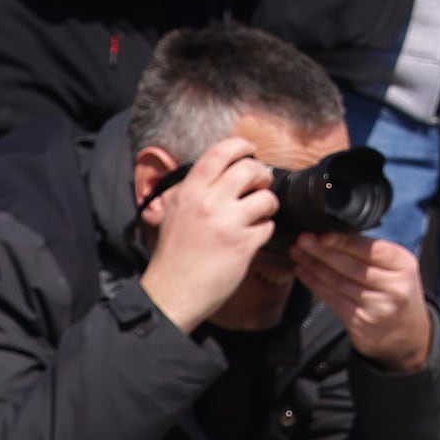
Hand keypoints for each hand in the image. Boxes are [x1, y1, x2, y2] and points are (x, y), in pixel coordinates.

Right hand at [139, 136, 276, 333]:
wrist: (171, 293)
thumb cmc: (173, 255)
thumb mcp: (173, 212)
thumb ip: (193, 190)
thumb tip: (218, 171)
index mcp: (190, 192)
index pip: (220, 153)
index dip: (241, 146)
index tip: (250, 150)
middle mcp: (209, 203)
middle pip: (250, 170)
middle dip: (262, 175)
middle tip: (260, 185)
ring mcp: (228, 224)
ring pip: (266, 197)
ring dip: (267, 204)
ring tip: (258, 214)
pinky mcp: (243, 245)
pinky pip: (268, 226)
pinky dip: (264, 230)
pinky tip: (252, 238)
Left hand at [294, 234, 436, 370]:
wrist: (406, 334)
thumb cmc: (397, 292)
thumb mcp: (397, 268)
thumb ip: (373, 254)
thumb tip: (334, 236)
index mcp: (404, 265)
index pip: (370, 250)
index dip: (344, 242)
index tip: (323, 235)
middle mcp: (393, 286)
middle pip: (350, 266)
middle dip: (322, 251)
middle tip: (303, 240)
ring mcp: (376, 306)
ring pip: (337, 281)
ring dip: (313, 266)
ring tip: (297, 253)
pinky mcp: (359, 321)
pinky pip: (331, 298)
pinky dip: (314, 284)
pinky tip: (303, 272)